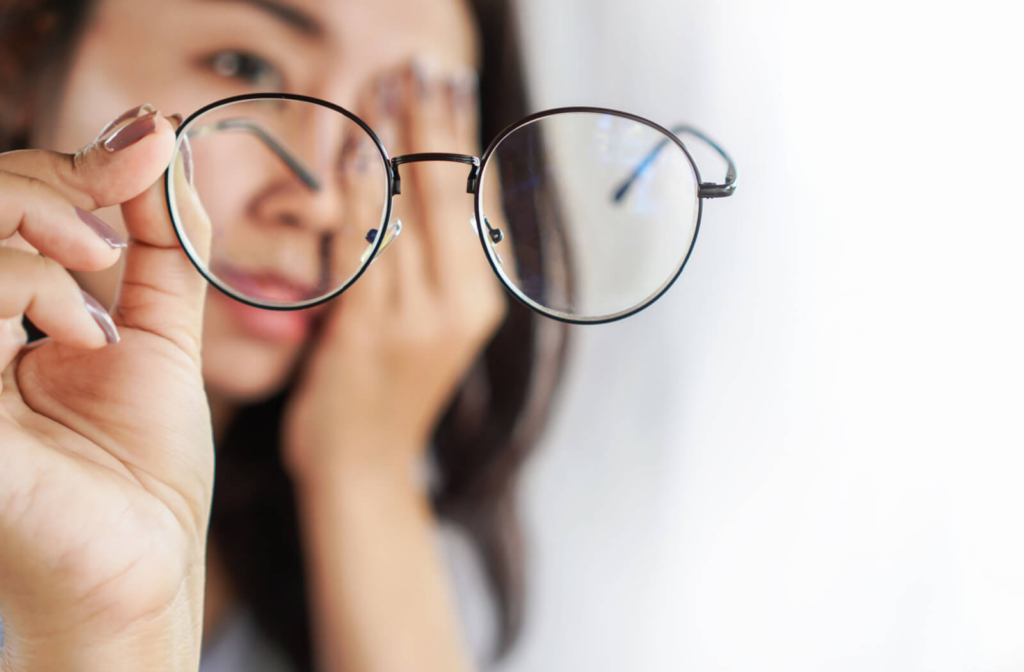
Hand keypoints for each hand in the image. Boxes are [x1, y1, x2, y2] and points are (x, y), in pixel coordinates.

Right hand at [0, 107, 213, 670]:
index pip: (3, 201)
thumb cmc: (141, 464)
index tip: (150, 141)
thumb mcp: (162, 333)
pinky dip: (24, 290)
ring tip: (98, 303)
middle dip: (47, 185)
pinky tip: (81, 341)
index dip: (69, 163)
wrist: (142, 560)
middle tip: (110, 233)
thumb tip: (159, 143)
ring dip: (41, 245)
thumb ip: (162, 243)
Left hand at [282, 63, 505, 484]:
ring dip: (396, 140)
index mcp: (482, 300)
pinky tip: (357, 151)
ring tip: (387, 83)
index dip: (464, 136)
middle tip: (422, 64)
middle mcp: (461, 306)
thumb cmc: (388, 391)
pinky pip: (366, 249)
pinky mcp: (368, 335)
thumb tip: (435, 185)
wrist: (363, 472)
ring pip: (410, 212)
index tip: (451, 83)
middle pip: (451, 194)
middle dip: (435, 120)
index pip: (479, 200)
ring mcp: (417, 321)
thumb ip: (433, 260)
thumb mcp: (429, 324)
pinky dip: (362, 196)